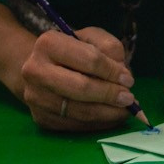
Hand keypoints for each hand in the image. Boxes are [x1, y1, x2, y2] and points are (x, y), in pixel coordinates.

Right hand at [13, 27, 135, 133]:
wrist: (42, 70)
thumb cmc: (72, 51)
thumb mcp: (92, 38)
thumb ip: (110, 48)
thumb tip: (122, 77)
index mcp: (48, 44)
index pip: (88, 59)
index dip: (112, 71)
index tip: (128, 80)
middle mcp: (35, 71)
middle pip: (81, 88)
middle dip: (109, 95)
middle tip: (128, 99)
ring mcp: (35, 97)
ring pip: (79, 111)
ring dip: (108, 113)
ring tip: (124, 110)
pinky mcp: (41, 118)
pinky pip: (76, 125)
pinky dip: (98, 123)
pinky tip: (109, 117)